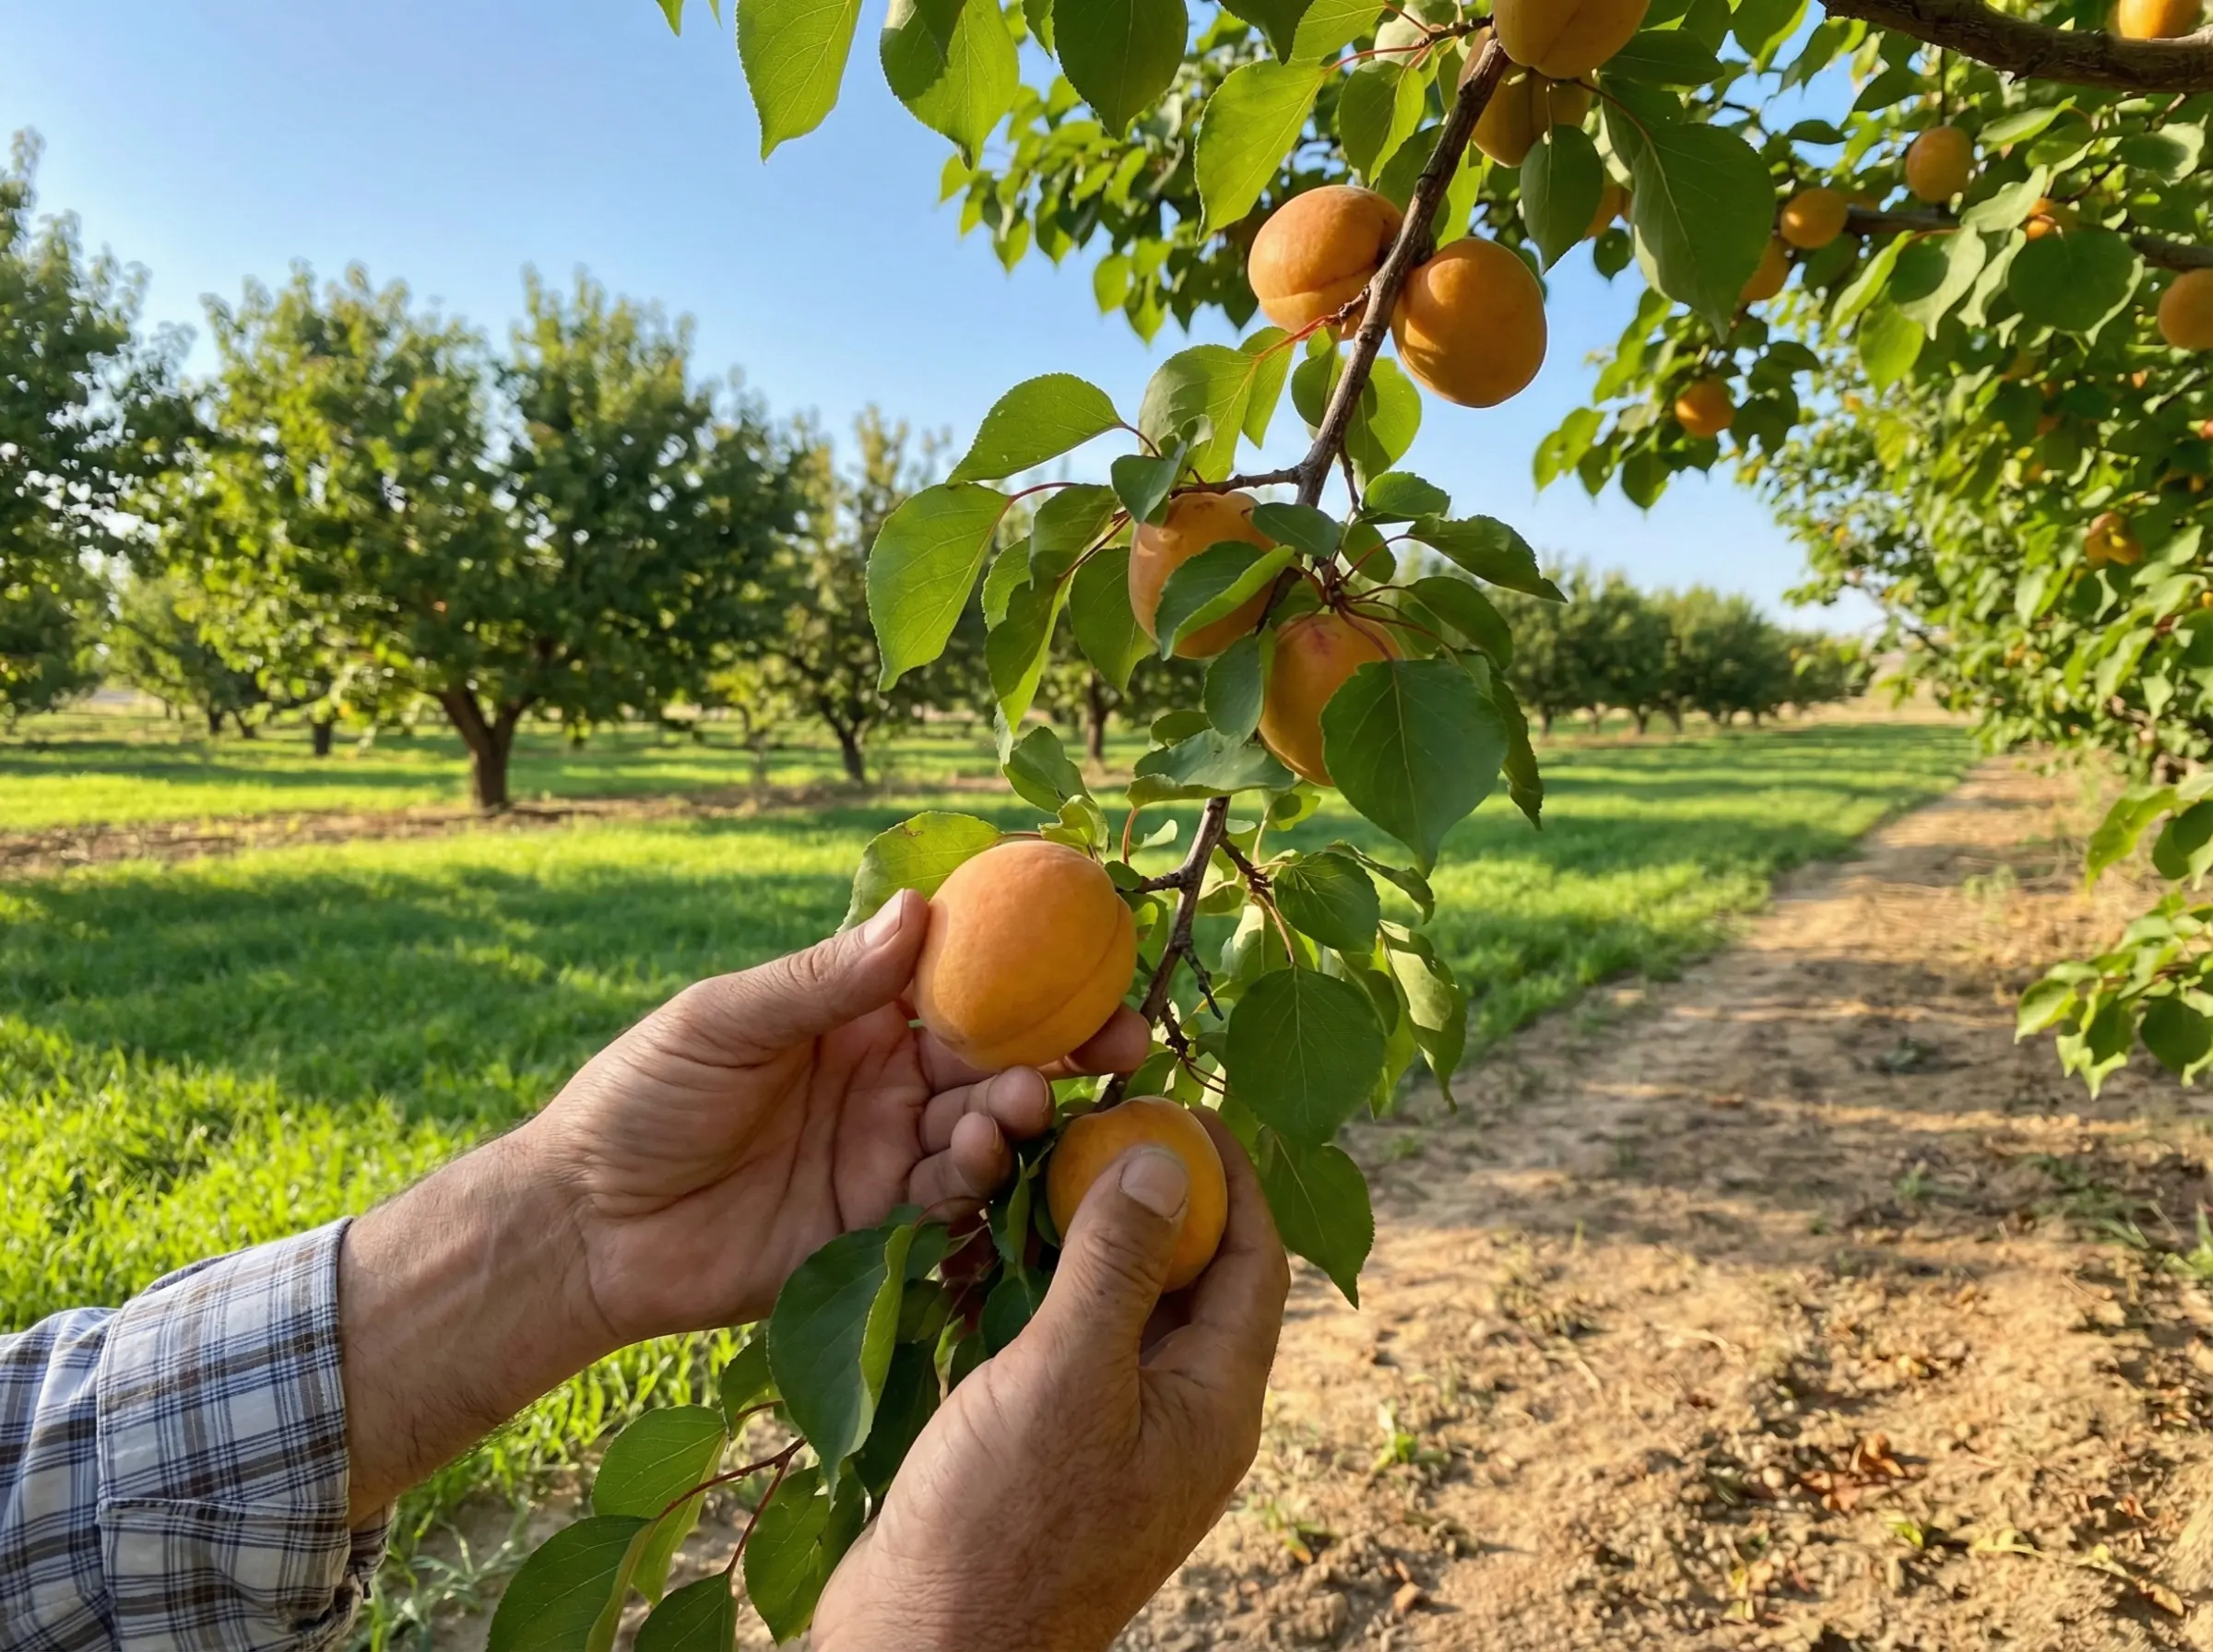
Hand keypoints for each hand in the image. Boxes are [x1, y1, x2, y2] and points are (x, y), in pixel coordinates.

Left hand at [521, 887, 1148, 1340]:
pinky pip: (946, 1205)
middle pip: (997, 1055)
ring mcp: (885, 1153)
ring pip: (982, 1128)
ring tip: (1019, 1105)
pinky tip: (971, 1164)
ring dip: (1015, 1115)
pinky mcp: (876, 1227)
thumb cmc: (639, 1098)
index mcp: (854, 1011)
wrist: (584, 1226)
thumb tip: (920, 912)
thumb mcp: (725, 1022)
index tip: (1096, 946)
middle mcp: (886, 1078)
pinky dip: (972, 1185)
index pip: (960, 975)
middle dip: (1064, 1046)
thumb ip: (825, 980)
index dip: (1029, 961)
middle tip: (1119, 1041)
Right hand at [813, 1113, 1290, 1651]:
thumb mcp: (1067, 1378)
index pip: (1254, 1260)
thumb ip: (1118, 1265)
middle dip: (1142, 1190)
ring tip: (1027, 1160)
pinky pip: (1054, 1339)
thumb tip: (1168, 1158)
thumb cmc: (1004, 1527)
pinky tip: (980, 1238)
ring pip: (1110, 1300)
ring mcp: (1110, 1430)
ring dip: (1073, 1232)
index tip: (1184, 1099)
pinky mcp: (1046, 1443)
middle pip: (1184, 1272)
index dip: (1230, 1173)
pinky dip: (1025, 1284)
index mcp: (1214, 1401)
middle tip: (1090, 1118)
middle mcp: (1176, 1412)